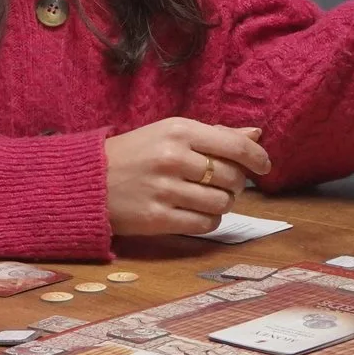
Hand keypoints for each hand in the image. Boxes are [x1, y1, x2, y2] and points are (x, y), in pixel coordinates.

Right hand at [103, 118, 272, 237]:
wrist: (88, 181)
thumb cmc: (136, 153)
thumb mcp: (170, 133)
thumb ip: (215, 134)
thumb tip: (256, 135)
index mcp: (178, 130)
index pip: (235, 146)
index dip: (257, 158)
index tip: (264, 166)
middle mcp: (173, 158)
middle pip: (231, 177)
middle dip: (236, 182)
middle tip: (224, 182)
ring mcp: (164, 190)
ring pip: (221, 202)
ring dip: (223, 203)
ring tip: (209, 197)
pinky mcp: (157, 218)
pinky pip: (205, 224)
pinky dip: (210, 220)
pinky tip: (198, 213)